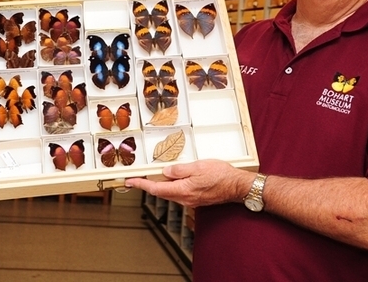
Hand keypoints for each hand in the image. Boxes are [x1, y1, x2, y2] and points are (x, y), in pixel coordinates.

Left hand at [124, 159, 253, 207]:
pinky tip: (173, 179)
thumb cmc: (221, 175)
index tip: (130, 182)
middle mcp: (185, 198)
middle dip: (148, 185)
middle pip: (161, 192)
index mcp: (183, 190)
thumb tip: (165, 171)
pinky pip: (179, 193)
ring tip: (153, 176)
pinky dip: (171, 186)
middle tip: (137, 177)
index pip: (156, 189)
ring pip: (170, 193)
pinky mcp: (196, 199)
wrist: (237, 187)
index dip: (141, 185)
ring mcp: (190, 200)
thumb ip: (180, 170)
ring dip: (160, 185)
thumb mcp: (198, 166)